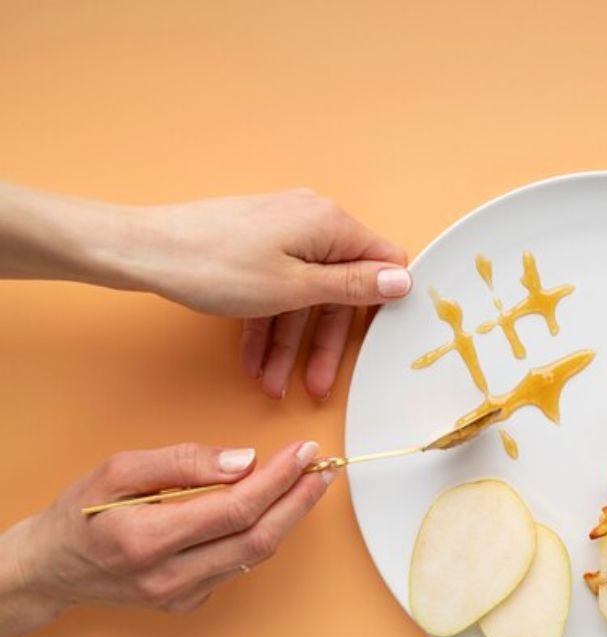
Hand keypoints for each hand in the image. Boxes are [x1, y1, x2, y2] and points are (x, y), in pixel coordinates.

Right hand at [0, 441, 330, 636]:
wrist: (49, 570)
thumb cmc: (80, 515)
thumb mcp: (119, 470)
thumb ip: (183, 462)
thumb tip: (244, 460)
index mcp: (147, 539)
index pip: (235, 508)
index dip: (278, 479)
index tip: (304, 452)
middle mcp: (169, 577)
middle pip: (257, 537)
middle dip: (298, 499)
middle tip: (322, 469)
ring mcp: (180, 596)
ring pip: (254, 554)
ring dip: (287, 517)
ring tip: (306, 482)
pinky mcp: (188, 603)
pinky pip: (237, 565)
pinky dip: (258, 534)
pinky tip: (267, 509)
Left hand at [134, 189, 411, 399]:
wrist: (142, 250)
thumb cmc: (215, 265)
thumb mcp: (295, 288)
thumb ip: (354, 288)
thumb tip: (404, 280)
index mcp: (331, 224)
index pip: (384, 262)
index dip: (384, 304)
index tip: (376, 343)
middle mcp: (312, 222)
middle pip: (338, 289)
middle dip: (323, 343)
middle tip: (316, 384)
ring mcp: (282, 232)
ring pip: (302, 296)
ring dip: (290, 343)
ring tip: (274, 383)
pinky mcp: (256, 244)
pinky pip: (276, 289)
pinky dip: (268, 325)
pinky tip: (255, 362)